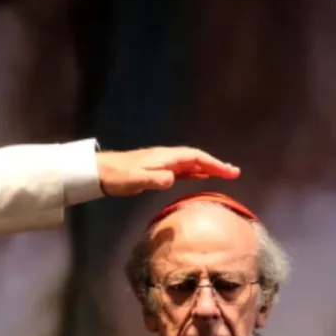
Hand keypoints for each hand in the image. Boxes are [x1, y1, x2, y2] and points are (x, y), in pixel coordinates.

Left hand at [96, 147, 239, 196]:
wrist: (100, 172)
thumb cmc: (118, 176)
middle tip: (234, 173)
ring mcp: (162, 162)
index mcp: (166, 157)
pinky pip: (182, 169)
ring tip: (224, 174)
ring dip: (207, 168)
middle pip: (197, 158)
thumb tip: (173, 179)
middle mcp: (167, 157)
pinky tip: (200, 177)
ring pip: (190, 163)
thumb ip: (155, 179)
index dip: (213, 163)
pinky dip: (194, 172)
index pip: (195, 157)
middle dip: (216, 164)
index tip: (229, 171)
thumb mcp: (137, 179)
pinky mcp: (157, 170)